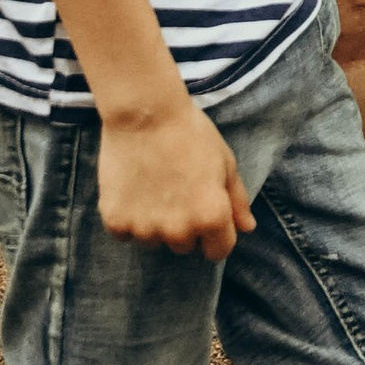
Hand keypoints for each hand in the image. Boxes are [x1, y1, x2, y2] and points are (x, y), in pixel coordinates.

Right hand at [97, 96, 255, 255]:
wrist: (144, 112)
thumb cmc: (190, 133)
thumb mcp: (225, 163)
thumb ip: (237, 200)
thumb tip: (247, 228)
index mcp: (212, 217)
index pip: (219, 251)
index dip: (215, 234)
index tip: (205, 214)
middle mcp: (179, 230)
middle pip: (184, 246)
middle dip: (184, 226)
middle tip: (176, 191)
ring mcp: (145, 228)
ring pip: (154, 241)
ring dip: (154, 223)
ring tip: (152, 187)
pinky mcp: (116, 221)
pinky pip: (125, 234)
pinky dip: (127, 217)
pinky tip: (131, 189)